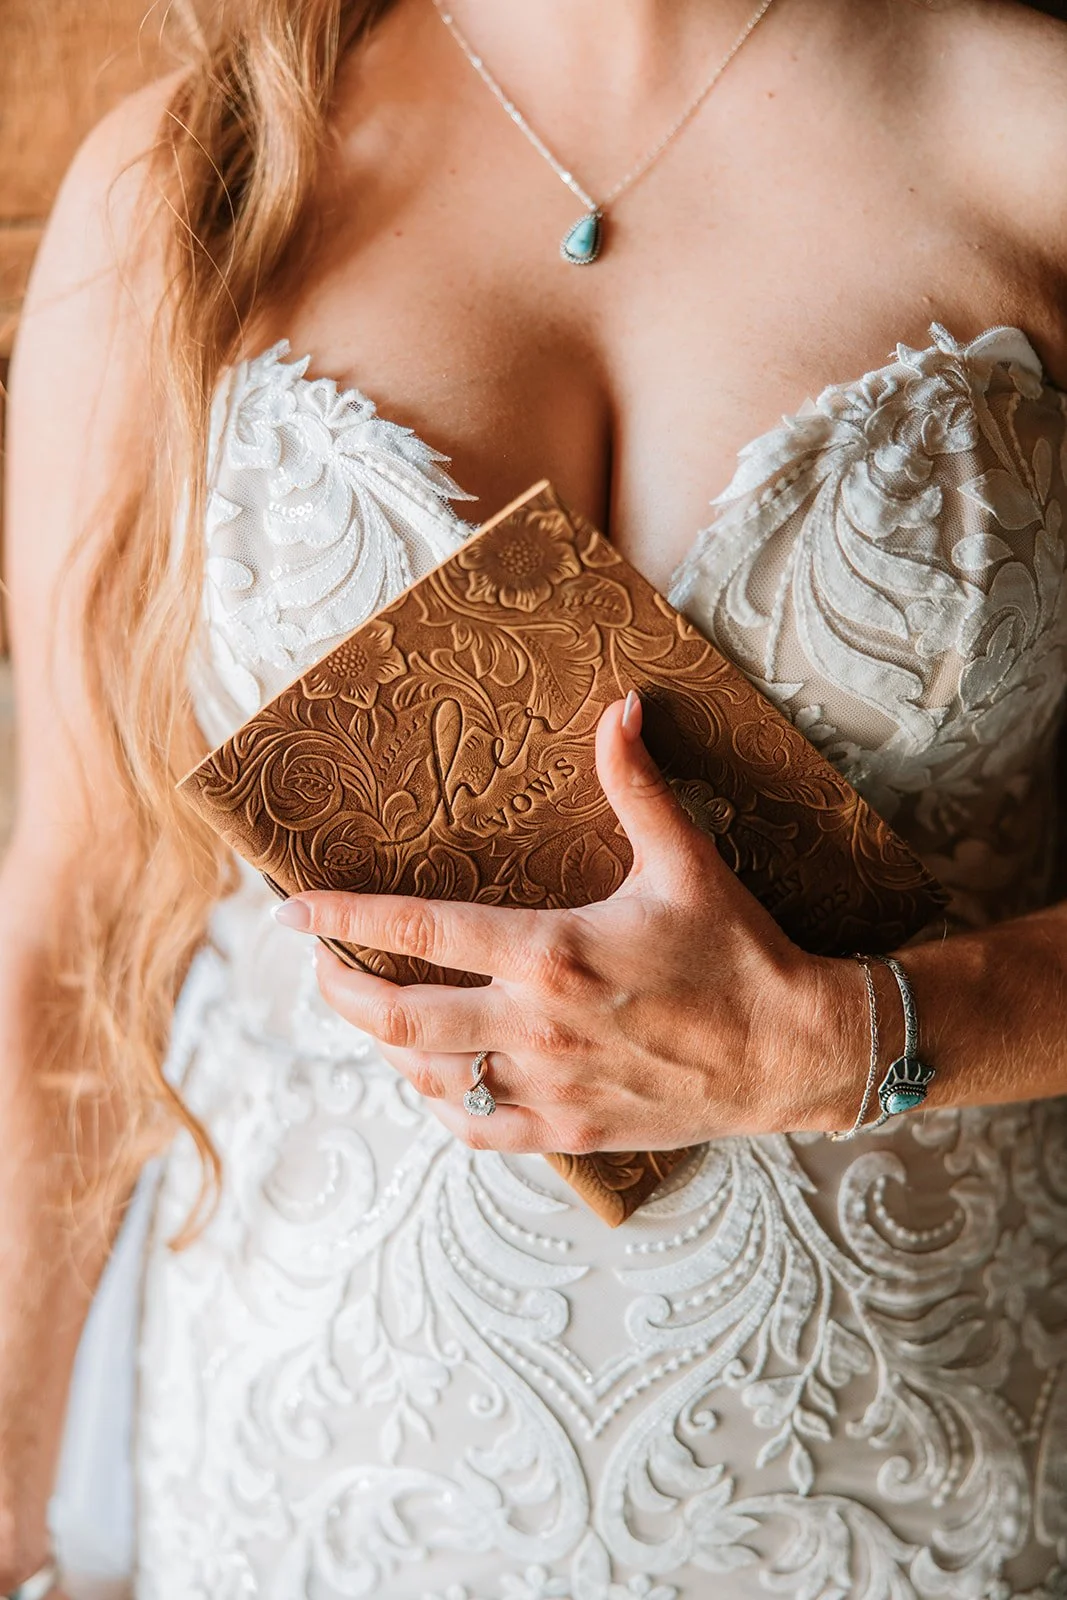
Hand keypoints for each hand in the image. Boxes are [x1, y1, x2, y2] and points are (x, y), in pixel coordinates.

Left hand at [275, 694, 855, 1154]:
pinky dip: (440, 1103)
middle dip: (340, 990)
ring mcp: (549, 1088)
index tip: (290, 914)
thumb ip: (636, 785)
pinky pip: (476, 1129)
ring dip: (385, 1043)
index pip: (419, 930)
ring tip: (373, 1012)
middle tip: (319, 967)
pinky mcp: (570, 1131)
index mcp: (552, 954)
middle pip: (397, 1016)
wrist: (794, 1052)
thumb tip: (618, 708)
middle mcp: (536, 1027)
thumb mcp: (687, 861)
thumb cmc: (739, 953)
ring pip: (427, 1076)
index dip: (342, 918)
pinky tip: (436, 1078)